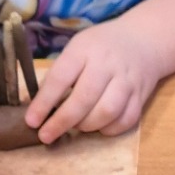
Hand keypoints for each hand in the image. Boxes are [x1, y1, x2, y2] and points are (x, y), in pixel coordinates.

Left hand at [25, 21, 160, 144]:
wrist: (144, 39)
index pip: (60, 78)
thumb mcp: (77, 48)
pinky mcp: (141, 96)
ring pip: (107, 112)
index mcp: (84, 49)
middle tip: (46, 135)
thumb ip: (60, 74)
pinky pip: (126, 120)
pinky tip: (99, 127)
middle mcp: (107, 64)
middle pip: (84, 99)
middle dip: (62, 122)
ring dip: (87, 126)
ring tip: (77, 127)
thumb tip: (39, 108)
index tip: (31, 121)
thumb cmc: (100, 47)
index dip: (44, 102)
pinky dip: (110, 130)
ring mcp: (127, 81)